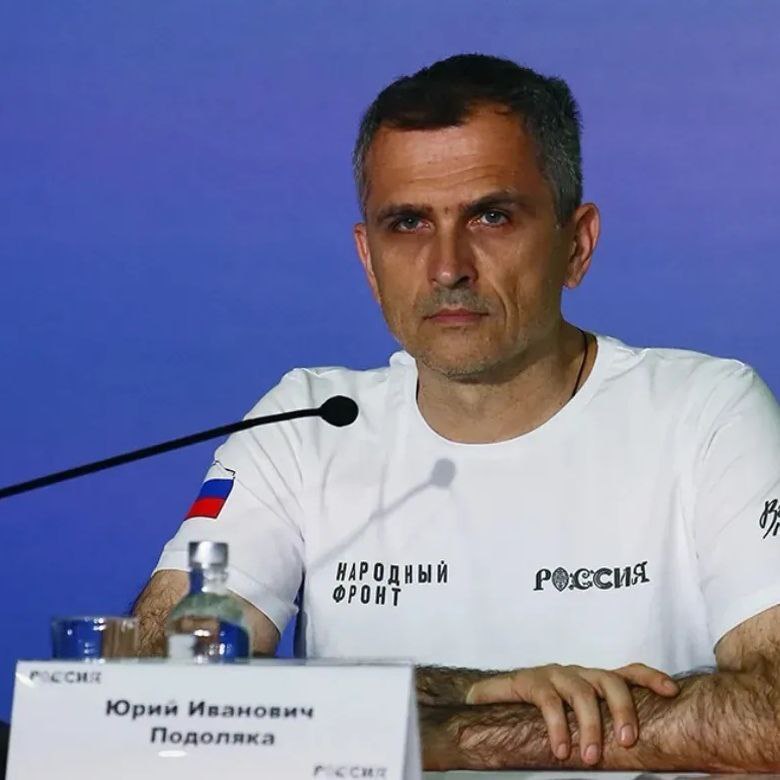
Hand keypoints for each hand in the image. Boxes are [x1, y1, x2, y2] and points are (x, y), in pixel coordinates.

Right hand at [466, 663, 678, 764]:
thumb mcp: (573, 719)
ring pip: (581, 692)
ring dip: (589, 726)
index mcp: (593, 682)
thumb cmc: (539, 716)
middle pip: (610, 680)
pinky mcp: (529, 681)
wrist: (490, 703)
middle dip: (623, 709)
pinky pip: (549, 701)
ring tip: (590, 758)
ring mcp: (554, 675)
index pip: (628, 673)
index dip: (650, 678)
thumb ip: (598, 728)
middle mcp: (578, 674)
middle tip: (626, 742)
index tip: (672, 692)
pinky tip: (560, 750)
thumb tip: (637, 754)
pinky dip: (558, 727)